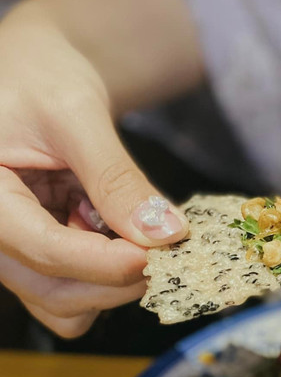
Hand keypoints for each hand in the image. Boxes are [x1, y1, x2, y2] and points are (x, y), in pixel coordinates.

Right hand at [0, 7, 188, 337]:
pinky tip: (119, 236)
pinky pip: (72, 292)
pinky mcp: (34, 257)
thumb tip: (165, 233)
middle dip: (117, 279)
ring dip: (114, 284)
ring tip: (139, 233)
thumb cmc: (41, 75)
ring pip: (64, 304)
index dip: (107, 262)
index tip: (157, 254)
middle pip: (54, 291)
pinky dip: (105, 278)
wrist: (34, 71)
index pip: (43, 250)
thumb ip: (116, 177)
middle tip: (168, 248)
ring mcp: (10, 251)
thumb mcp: (77, 113)